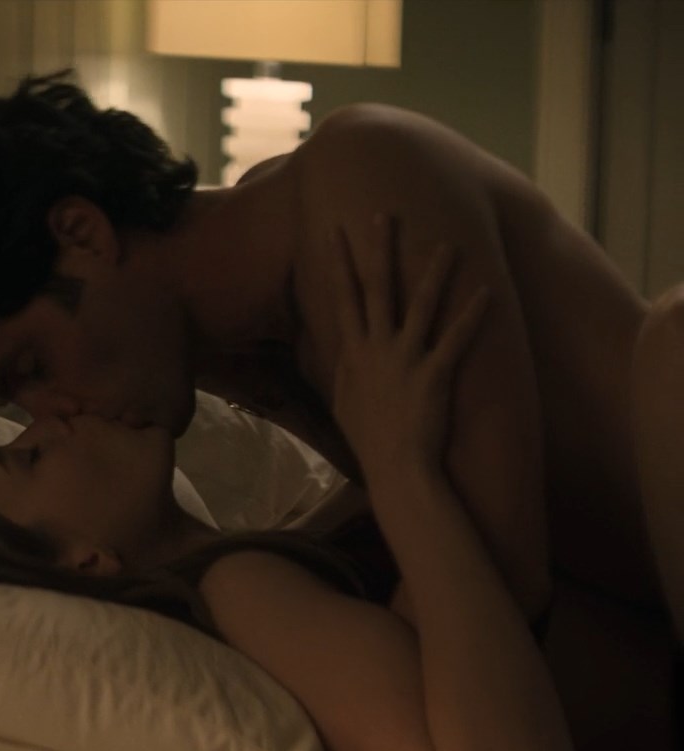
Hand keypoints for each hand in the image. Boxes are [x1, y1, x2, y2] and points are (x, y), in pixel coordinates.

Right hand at [328, 215, 489, 486]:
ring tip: (448, 243)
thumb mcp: (343, 401)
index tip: (334, 233)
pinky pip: (456, 339)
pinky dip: (471, 315)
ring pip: (419, 307)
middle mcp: (375, 349)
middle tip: (383, 214)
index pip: (341, 298)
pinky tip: (486, 291)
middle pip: (376, 289)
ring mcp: (405, 360)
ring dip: (433, 272)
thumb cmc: (370, 440)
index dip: (337, 264)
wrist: (396, 467)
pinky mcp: (435, 375)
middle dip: (378, 249)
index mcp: (352, 354)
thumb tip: (341, 351)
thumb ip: (344, 370)